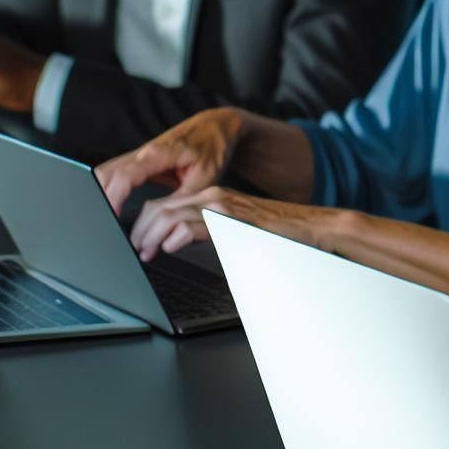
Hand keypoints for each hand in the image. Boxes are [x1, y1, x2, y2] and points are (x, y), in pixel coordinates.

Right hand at [93, 108, 245, 215]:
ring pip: (104, 173)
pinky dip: (106, 191)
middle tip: (104, 227)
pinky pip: (112, 174)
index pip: (124, 176)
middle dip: (98, 200)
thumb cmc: (212, 149)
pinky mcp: (137, 161)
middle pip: (104, 174)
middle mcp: (142, 152)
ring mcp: (137, 155)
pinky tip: (108, 209)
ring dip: (99, 196)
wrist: (214, 128)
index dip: (113, 198)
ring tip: (105, 222)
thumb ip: (183, 199)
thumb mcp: (205, 178)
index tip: (111, 218)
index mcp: (158, 154)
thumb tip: (165, 223)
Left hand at [127, 186, 336, 261]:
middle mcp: (212, 196)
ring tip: (145, 253)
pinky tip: (170, 248)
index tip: (138, 244)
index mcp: (211, 197)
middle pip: (160, 207)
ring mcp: (222, 205)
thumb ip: (211, 232)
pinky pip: (194, 224)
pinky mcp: (232, 219)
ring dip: (151, 235)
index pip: (164, 205)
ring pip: (170, 214)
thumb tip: (181, 243)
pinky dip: (176, 236)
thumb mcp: (235, 231)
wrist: (312, 228)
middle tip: (135, 251)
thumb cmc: (278, 234)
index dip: (143, 225)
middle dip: (140, 230)